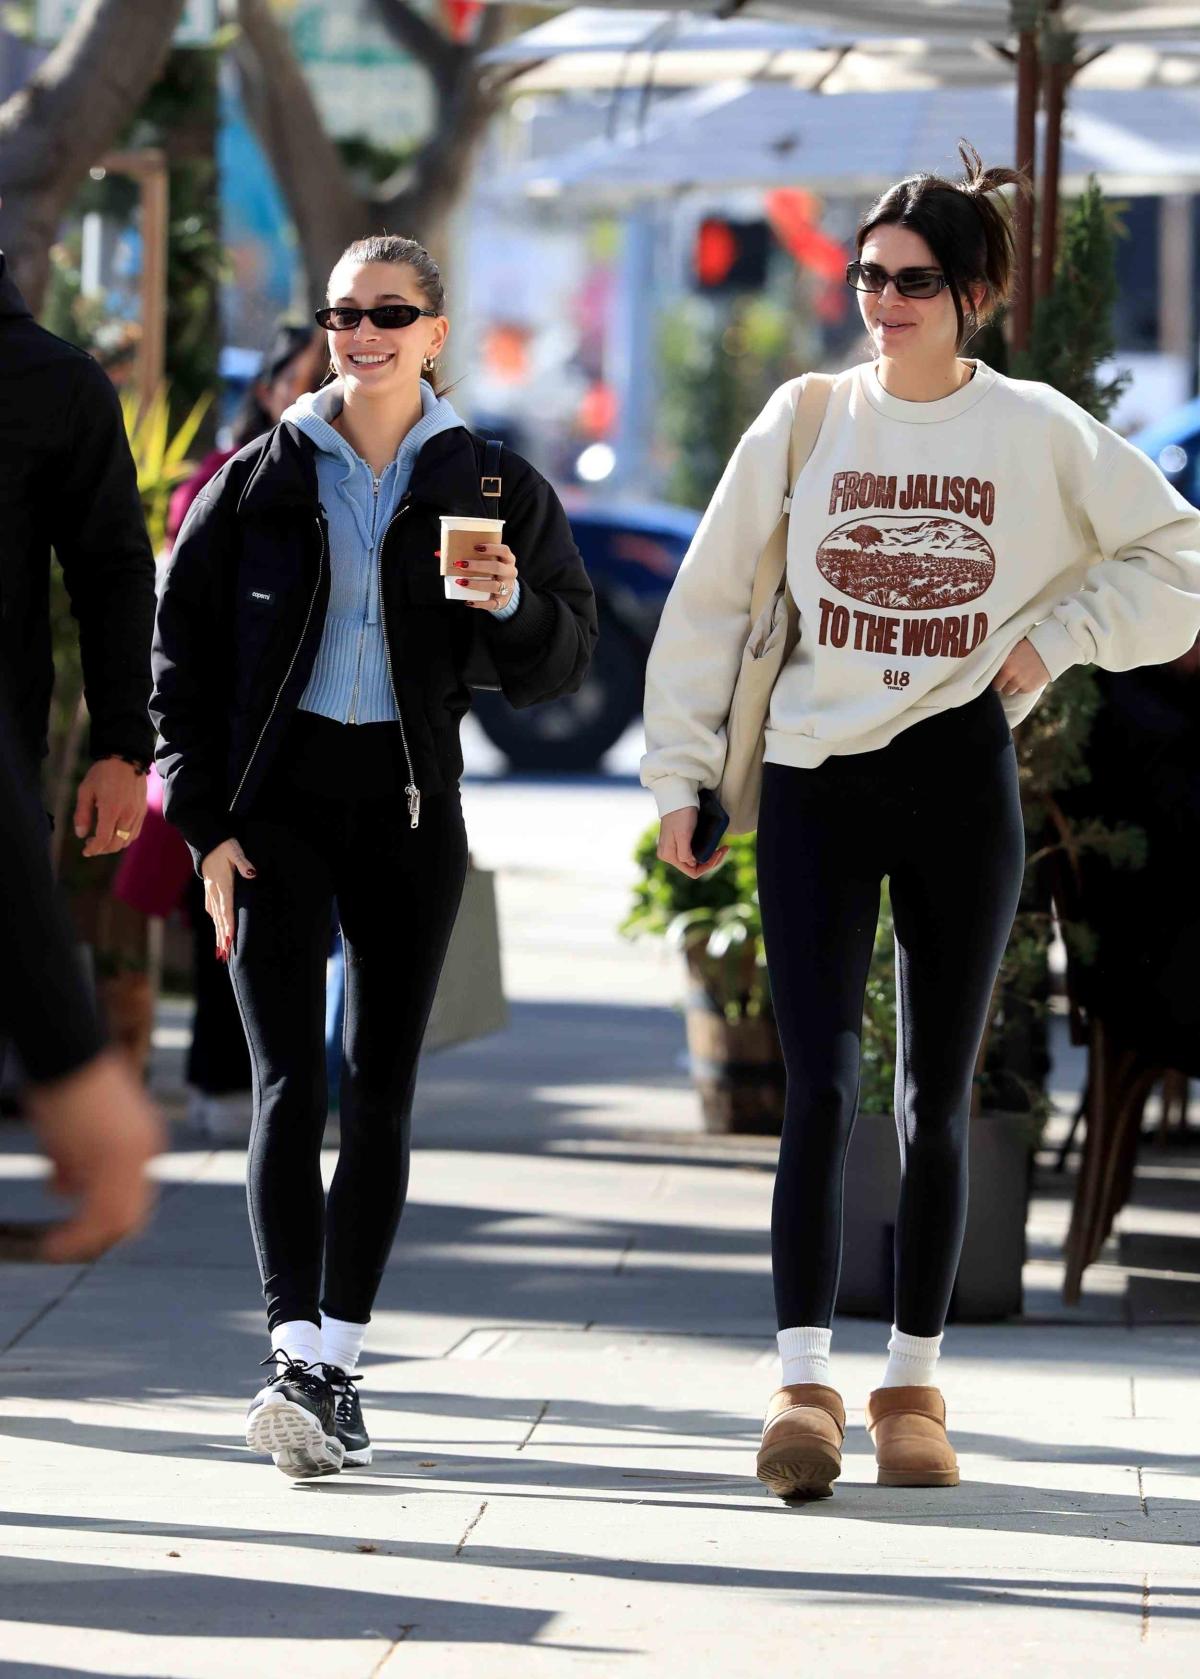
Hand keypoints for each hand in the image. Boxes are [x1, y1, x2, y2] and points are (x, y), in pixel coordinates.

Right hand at [27, 1049, 164, 1261]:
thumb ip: (78, 1161)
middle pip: (131, 1216)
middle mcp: (148, 1152)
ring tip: (55, 1240)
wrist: (66, 1049)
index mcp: (145, 1142)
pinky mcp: (115, 1159)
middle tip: (62, 1242)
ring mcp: (135, 1155)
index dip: (102, 1218)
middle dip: (96, 1233)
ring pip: (117, 1221)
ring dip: (82, 1237)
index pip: (134, 1197)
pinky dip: (77, 1236)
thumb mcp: (74, 1131)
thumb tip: (64, 1188)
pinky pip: (101, 1216)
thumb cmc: (64, 1084)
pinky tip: (54, 1245)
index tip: (71, 1224)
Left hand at [74, 758, 146, 856]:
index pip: (103, 839)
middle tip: (91, 845)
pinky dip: (125, 838)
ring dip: (114, 845)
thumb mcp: (85, 790)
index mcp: (111, 810)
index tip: (85, 851)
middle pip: (116, 844)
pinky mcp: (143, 811)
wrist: (127, 758)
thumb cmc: (103, 773)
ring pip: (127, 841)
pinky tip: (115, 832)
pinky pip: (135, 832)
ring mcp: (137, 814)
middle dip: (102, 849)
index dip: (93, 849)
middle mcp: (127, 815)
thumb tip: (81, 834)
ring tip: (103, 840)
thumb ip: (82, 814)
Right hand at [200, 837, 255, 961]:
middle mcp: (215, 891)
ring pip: (215, 916)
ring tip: (219, 950)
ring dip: (218, 932)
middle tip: (223, 957)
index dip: (228, 927)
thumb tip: (252, 873)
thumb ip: (243, 862)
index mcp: (223, 885)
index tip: (228, 942)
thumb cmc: (223, 845)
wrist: (205, 839)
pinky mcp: (210, 888)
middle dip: (221, 938)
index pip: (227, 910)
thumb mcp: (235, 850)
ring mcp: (211, 890)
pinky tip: (217, 924)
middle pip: (219, 919)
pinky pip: (212, 908)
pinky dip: (215, 919)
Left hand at [451, 542, 519, 612]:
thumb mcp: (486, 561)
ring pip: (494, 586)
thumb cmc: (490, 571)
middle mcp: (510, 572)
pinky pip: (491, 603)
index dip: (491, 548)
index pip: (503, 550)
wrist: (504, 592)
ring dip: (476, 583)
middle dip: (478, 565)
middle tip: (461, 564)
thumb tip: (439, 553)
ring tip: (461, 581)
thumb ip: (467, 555)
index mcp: (508, 559)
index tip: (475, 547)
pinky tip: (468, 601)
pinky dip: (479, 603)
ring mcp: (507, 588)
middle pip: (496, 567)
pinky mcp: (501, 602)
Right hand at [657, 806, 728, 879]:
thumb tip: (692, 864)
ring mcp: (674, 848)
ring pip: (695, 860)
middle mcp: (670, 854)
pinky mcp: (680, 841)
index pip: (692, 871)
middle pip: (694, 866)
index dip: (708, 866)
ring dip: (709, 856)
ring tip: (721, 848)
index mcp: (668, 855)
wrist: (678, 797)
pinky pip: (694, 851)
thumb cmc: (680, 815)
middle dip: (711, 861)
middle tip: (724, 849)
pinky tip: (713, 845)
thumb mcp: (683, 835)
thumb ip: (685, 854)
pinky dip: (705, 850)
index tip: (719, 854)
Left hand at [993, 638, 1050, 697]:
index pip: (990, 675)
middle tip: (1005, 678)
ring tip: (1017, 678)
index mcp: (1004, 662)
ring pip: (1007, 692)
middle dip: (1000, 683)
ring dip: (1010, 687)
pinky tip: (1027, 677)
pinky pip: (1020, 692)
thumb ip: (1003, 658)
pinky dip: (1022, 687)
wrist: (1053, 648)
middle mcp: (1009, 673)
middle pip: (997, 687)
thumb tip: (992, 666)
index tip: (996, 673)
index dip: (994, 675)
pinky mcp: (1029, 688)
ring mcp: (1019, 682)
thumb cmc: (1031, 645)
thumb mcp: (1013, 647)